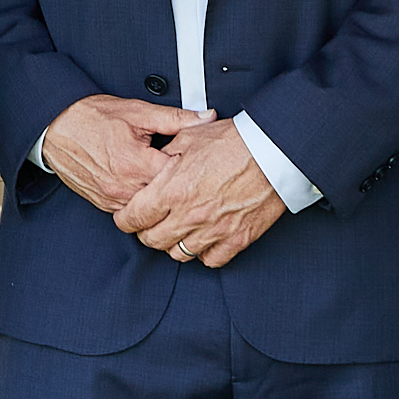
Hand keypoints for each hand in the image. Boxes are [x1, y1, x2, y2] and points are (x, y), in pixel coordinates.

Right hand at [35, 95, 205, 216]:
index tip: (197, 160)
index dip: (191, 168)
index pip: (178, 176)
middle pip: (165, 196)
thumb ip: (176, 118)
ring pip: (149, 208)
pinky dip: (140, 199)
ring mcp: (112, 199)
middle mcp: (123, 186)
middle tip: (187, 172)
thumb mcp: (138, 112)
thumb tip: (205, 118)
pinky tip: (144, 185)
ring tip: (164, 179)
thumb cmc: (91, 117)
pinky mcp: (103, 204)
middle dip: (177, 184)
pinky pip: (130, 210)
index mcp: (135, 163)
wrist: (55, 126)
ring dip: (158, 195)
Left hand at [113, 121, 287, 268]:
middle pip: (152, 240)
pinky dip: (203, 253)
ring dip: (173, 244)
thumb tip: (152, 166)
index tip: (126, 217)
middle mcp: (190, 215)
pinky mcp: (237, 239)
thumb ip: (164, 156)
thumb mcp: (188, 138)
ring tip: (176, 230)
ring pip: (179, 254)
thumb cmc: (234, 141)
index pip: (134, 218)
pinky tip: (202, 239)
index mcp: (173, 190)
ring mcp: (214, 230)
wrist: (274, 150)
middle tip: (150, 223)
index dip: (125, 219)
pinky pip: (210, 259)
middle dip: (146, 232)